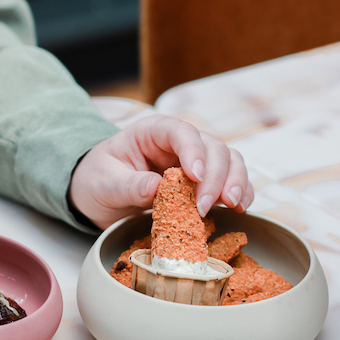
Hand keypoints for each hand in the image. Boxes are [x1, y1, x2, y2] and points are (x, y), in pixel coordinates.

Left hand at [69, 114, 253, 229]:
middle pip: (213, 148)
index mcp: (153, 132)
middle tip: (204, 207)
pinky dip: (241, 192)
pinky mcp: (205, 181)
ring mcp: (196, 160)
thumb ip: (128, 185)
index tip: (195, 177)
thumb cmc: (98, 181)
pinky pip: (231, 180)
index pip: (181, 132)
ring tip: (232, 206)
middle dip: (215, 178)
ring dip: (235, 183)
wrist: (99, 195)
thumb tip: (155, 188)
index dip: (194, 152)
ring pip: (229, 161)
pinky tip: (241, 207)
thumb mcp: (104, 183)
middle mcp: (180, 142)